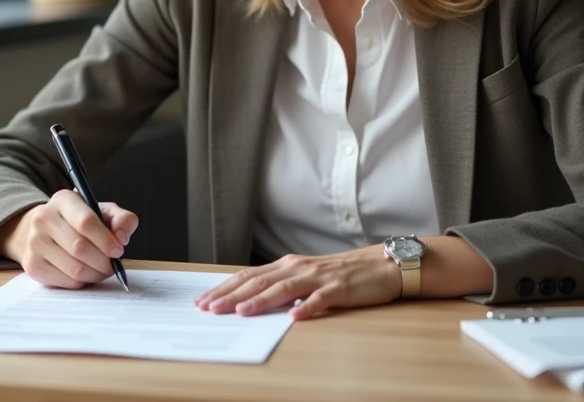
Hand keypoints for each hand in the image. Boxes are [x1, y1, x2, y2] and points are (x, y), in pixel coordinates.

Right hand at [0, 190, 138, 288]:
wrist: (43, 231)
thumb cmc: (79, 221)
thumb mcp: (102, 211)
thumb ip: (121, 219)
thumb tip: (122, 238)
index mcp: (63, 200)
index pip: (86, 222)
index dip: (106, 240)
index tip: (118, 250)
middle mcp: (43, 218)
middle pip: (80, 248)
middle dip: (103, 261)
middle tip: (113, 265)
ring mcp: (35, 243)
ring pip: (74, 268)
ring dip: (96, 274)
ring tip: (103, 270)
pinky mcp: (32, 265)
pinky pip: (66, 281)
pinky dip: (83, 282)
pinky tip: (86, 274)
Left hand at [193, 245, 401, 319]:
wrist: (380, 265)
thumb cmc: (341, 274)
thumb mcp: (306, 277)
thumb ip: (281, 286)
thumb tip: (249, 299)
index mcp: (287, 265)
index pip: (248, 276)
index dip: (224, 288)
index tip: (202, 301)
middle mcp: (298, 268)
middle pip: (259, 281)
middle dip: (232, 295)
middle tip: (209, 308)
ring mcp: (318, 277)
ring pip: (284, 289)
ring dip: (261, 300)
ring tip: (242, 312)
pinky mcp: (339, 289)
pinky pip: (321, 299)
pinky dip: (307, 308)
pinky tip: (294, 317)